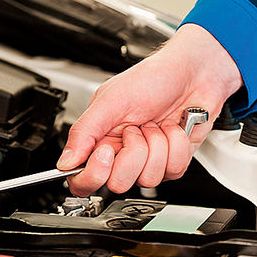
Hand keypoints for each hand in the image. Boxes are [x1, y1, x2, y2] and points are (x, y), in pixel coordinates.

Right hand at [57, 24, 242, 196]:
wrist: (192, 73)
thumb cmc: (152, 79)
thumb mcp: (111, 100)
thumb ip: (84, 132)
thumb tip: (64, 162)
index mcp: (99, 140)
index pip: (83, 180)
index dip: (93, 174)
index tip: (106, 152)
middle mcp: (122, 154)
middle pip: (118, 183)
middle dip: (133, 153)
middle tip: (137, 128)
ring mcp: (148, 160)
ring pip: (148, 179)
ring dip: (157, 145)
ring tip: (156, 124)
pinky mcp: (172, 162)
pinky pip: (173, 170)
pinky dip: (176, 145)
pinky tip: (173, 129)